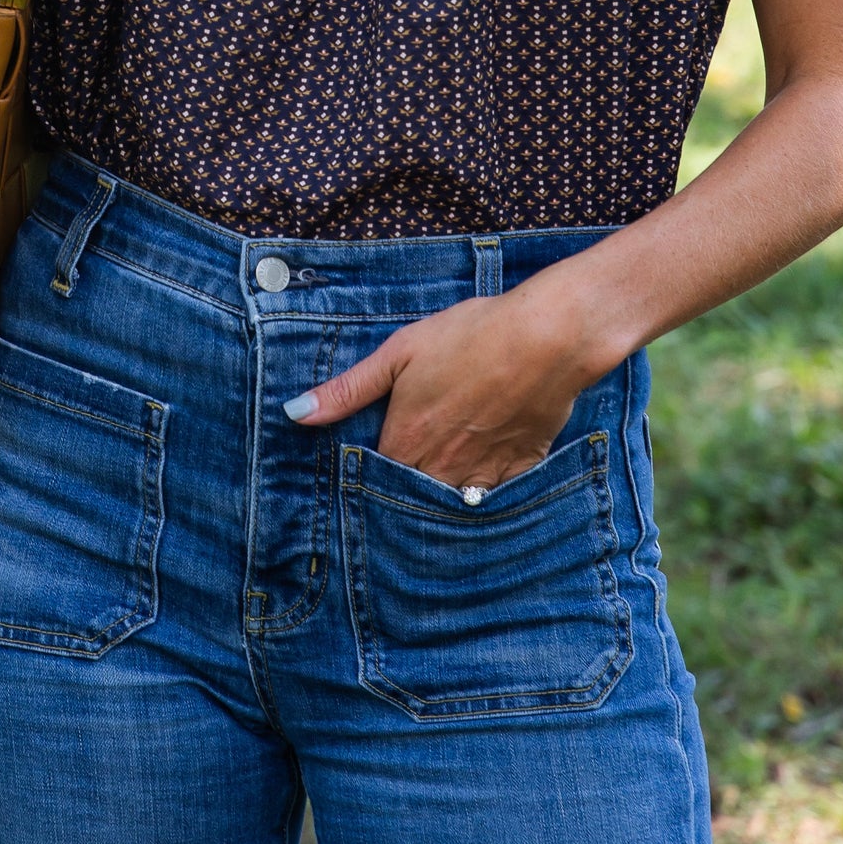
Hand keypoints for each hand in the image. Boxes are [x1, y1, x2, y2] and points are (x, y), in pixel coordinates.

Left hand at [285, 277, 604, 492]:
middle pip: (410, 501)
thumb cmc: (471, 336)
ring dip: (437, 503)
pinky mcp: (518, 470)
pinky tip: (477, 485)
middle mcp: (440, 468)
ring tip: (433, 489)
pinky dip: (482, 499)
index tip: (364, 473)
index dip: (366, 478)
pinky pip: (493, 502)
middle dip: (400, 499)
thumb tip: (295, 413)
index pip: (372, 480)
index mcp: (406, 440)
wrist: (547, 338)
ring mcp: (481, 474)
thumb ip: (348, 389)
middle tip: (395, 491)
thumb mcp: (400, 352)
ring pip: (448, 508)